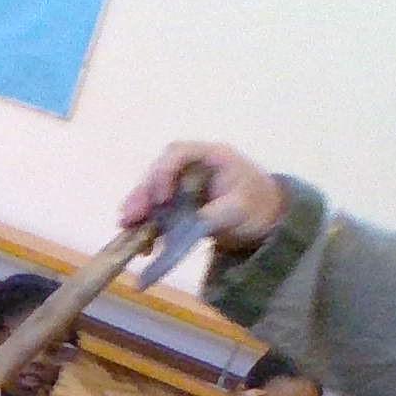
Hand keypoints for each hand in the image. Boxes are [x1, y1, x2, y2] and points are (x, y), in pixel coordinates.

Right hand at [118, 142, 288, 252]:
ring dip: (139, 209)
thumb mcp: (239, 209)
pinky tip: (143, 243)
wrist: (268, 220)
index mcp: (211, 156)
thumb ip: (212, 214)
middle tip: (129, 217)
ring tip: (127, 228)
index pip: (178, 152)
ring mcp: (184, 184)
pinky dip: (148, 224)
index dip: (164, 172)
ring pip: (154, 191)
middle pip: (159, 172)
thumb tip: (187, 227)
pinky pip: (159, 210)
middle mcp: (193, 166)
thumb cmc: (258, 206)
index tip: (162, 199)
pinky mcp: (180, 204)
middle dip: (143, 194)